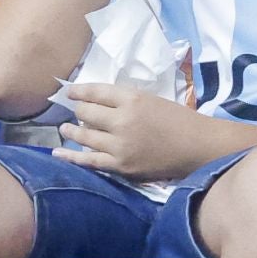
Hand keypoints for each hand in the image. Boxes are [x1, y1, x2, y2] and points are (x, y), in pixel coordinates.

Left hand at [54, 82, 208, 180]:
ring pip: (85, 136)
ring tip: (65, 129)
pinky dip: (71, 157)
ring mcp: (120, 145)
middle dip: (78, 110)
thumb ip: (126, 101)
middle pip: (87, 113)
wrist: (197, 147)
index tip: (70, 92)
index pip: (97, 92)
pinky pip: (89, 161)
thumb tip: (98, 106)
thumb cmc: (179, 120)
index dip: (79, 91)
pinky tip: (58, 152)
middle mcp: (123, 121)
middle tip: (74, 111)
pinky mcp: (121, 166)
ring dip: (72, 131)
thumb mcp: (152, 100)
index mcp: (133, 99)